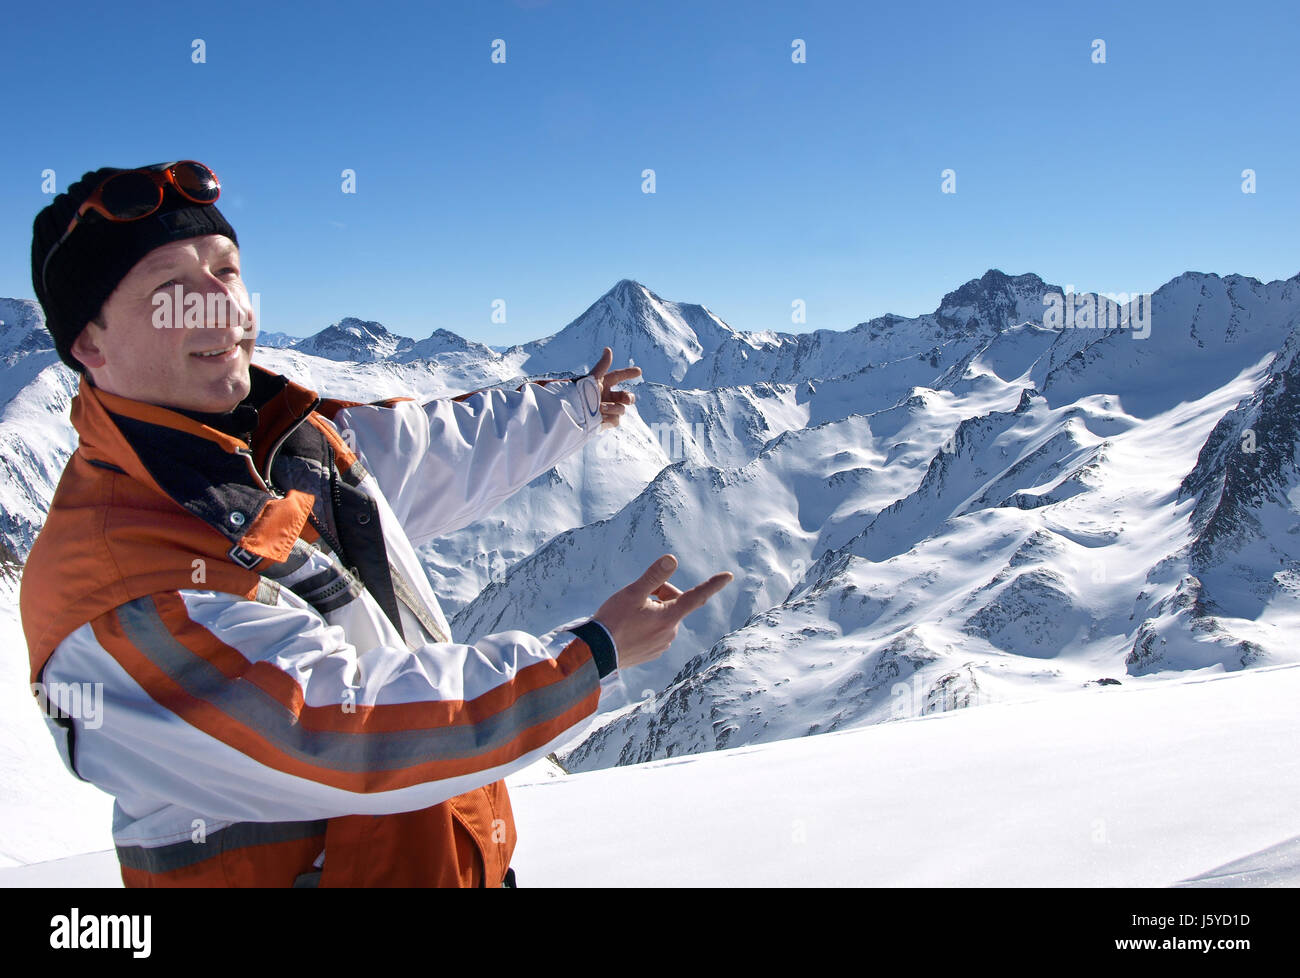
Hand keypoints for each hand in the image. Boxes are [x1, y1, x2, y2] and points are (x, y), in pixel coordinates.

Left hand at [582, 346, 640, 428]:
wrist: (574, 414)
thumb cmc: (581, 394)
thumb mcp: (593, 379)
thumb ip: (602, 365)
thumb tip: (607, 349)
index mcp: (602, 384)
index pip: (618, 376)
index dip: (628, 373)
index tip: (639, 371)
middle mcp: (606, 397)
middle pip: (626, 396)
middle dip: (628, 397)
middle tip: (627, 399)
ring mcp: (607, 410)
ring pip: (621, 409)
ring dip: (613, 408)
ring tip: (601, 408)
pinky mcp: (605, 422)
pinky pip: (616, 420)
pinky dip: (610, 418)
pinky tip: (600, 417)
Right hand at [592, 554, 733, 668]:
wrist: (596, 654)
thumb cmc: (613, 621)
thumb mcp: (632, 593)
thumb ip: (654, 576)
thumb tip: (672, 559)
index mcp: (669, 617)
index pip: (697, 596)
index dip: (713, 584)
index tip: (728, 576)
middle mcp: (670, 633)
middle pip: (674, 604)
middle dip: (659, 594)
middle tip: (637, 596)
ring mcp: (661, 645)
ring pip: (663, 617)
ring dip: (651, 610)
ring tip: (628, 614)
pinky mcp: (651, 653)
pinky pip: (655, 631)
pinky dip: (645, 624)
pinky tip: (627, 627)